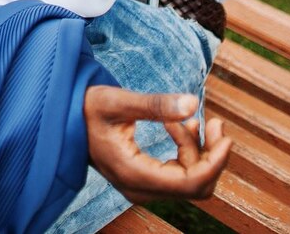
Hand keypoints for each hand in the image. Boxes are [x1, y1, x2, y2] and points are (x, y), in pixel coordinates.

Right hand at [84, 87, 231, 203]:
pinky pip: (179, 173)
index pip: (190, 182)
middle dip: (212, 155)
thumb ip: (155, 104)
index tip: (225, 133)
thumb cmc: (86, 108)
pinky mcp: (145, 179)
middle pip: (196, 185)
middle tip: (214, 120)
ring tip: (194, 118)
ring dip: (199, 150)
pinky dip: (187, 150)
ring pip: (190, 180)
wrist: (64, 120)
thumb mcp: (116, 100)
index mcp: (133, 174)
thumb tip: (194, 102)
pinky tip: (180, 125)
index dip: (215, 161)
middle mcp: (140, 189)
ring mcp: (142, 187)